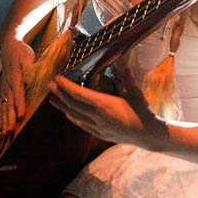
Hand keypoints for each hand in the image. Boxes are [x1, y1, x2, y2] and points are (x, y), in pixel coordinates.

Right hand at [0, 38, 34, 134]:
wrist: (9, 48)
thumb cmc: (21, 52)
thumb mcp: (28, 57)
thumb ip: (30, 69)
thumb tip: (31, 80)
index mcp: (15, 77)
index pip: (18, 93)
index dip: (20, 105)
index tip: (22, 115)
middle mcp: (8, 85)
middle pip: (9, 104)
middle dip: (10, 118)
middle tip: (10, 130)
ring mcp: (5, 88)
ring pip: (4, 107)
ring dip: (4, 120)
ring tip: (4, 132)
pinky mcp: (4, 90)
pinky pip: (1, 105)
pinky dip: (0, 116)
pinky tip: (1, 126)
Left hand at [48, 65, 167, 148]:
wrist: (147, 134)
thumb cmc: (143, 112)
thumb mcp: (135, 93)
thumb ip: (127, 78)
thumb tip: (122, 62)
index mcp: (104, 105)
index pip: (79, 94)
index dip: (66, 87)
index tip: (57, 79)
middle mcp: (97, 117)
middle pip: (73, 105)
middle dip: (60, 95)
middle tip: (49, 86)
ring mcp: (97, 127)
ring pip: (75, 116)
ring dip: (63, 107)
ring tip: (52, 100)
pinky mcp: (100, 134)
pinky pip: (82, 125)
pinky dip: (73, 118)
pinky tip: (68, 114)